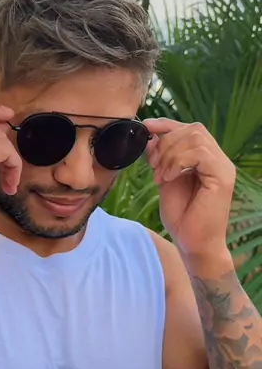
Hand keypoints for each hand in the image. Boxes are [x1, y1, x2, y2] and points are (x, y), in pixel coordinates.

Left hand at [143, 119, 235, 258]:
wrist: (192, 244)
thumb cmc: (182, 217)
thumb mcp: (166, 181)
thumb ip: (161, 159)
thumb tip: (150, 136)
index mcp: (206, 158)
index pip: (190, 129)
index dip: (166, 124)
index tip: (145, 128)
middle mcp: (218, 159)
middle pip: (193, 128)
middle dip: (166, 142)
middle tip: (152, 166)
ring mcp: (223, 167)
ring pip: (196, 137)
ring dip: (170, 154)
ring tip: (161, 176)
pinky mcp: (223, 177)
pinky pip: (200, 153)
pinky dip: (178, 161)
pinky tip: (169, 178)